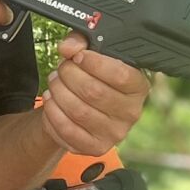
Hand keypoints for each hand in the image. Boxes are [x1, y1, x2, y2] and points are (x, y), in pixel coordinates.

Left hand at [39, 33, 147, 155]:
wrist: (81, 108)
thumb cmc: (91, 78)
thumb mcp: (89, 53)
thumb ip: (80, 42)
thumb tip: (68, 47)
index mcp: (138, 86)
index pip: (120, 75)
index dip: (94, 63)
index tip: (78, 56)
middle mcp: (131, 112)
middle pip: (94, 92)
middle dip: (69, 75)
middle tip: (61, 69)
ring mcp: (115, 133)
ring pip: (78, 111)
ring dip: (58, 93)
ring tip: (54, 83)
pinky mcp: (95, 147)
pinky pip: (67, 130)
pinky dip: (53, 113)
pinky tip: (51, 101)